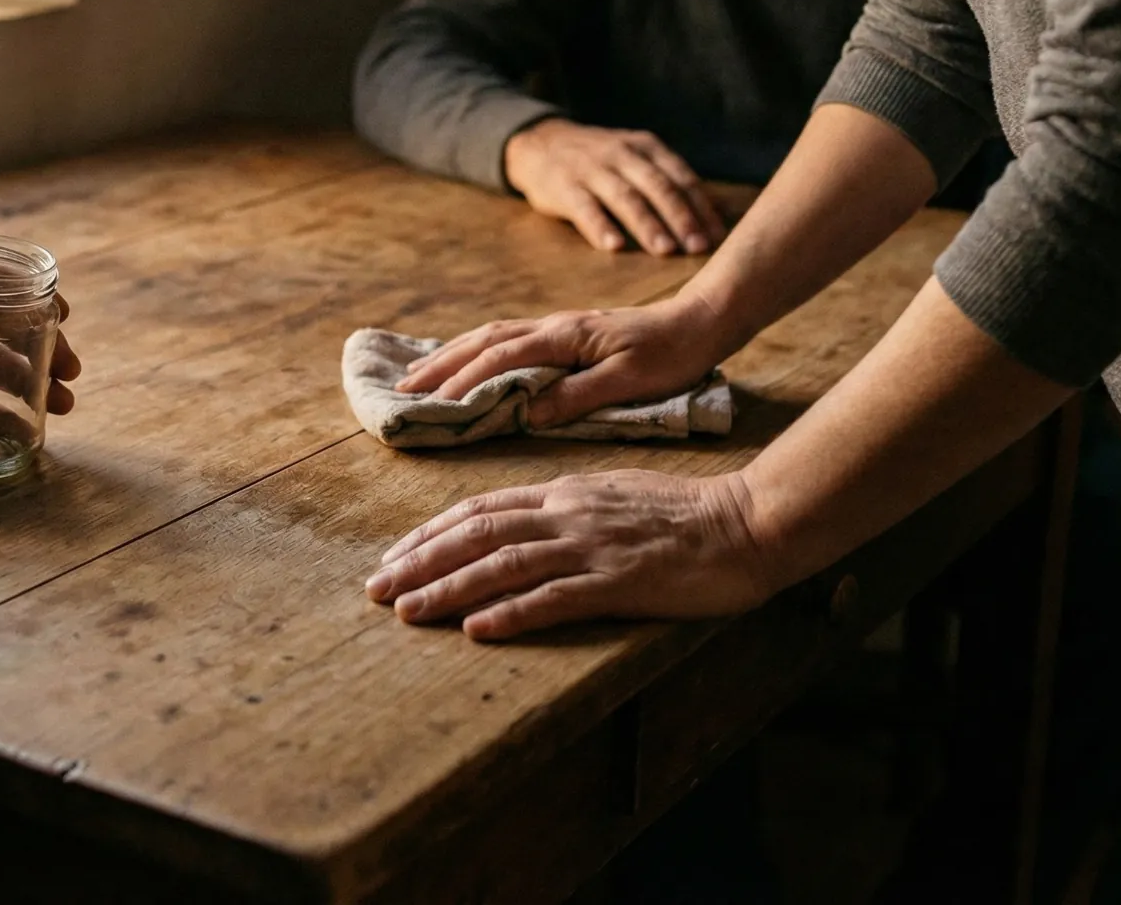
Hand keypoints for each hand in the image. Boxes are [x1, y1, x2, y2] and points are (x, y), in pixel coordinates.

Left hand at [364, 470, 779, 639]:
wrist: (745, 522)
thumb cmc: (684, 514)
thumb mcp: (611, 496)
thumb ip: (564, 509)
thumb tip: (518, 526)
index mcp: (564, 493)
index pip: (480, 509)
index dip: (430, 533)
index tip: (393, 555)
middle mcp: (567, 514)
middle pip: (476, 533)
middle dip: (419, 561)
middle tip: (375, 589)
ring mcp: (592, 547)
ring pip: (503, 564)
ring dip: (448, 587)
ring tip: (407, 610)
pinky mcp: (620, 582)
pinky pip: (555, 598)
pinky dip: (512, 612)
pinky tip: (478, 628)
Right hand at [395, 293, 732, 426]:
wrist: (699, 323)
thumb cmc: (670, 355)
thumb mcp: (629, 381)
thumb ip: (578, 396)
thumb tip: (527, 412)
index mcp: (564, 337)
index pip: (499, 358)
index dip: (462, 381)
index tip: (432, 405)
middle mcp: (552, 327)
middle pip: (482, 340)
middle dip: (440, 364)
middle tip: (401, 388)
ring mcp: (556, 328)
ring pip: (491, 336)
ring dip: (452, 355)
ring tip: (420, 376)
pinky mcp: (564, 335)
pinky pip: (506, 340)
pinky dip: (476, 351)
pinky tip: (466, 363)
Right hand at [504, 119, 726, 255]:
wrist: (539, 142)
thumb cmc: (598, 160)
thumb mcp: (634, 156)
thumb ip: (665, 180)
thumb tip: (711, 218)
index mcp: (645, 148)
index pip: (681, 178)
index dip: (700, 207)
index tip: (717, 237)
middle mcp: (622, 155)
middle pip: (657, 187)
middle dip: (680, 217)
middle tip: (697, 247)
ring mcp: (591, 169)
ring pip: (625, 197)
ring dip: (647, 224)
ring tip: (664, 250)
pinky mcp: (563, 186)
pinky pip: (584, 207)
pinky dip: (599, 226)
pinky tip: (613, 246)